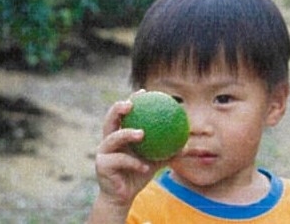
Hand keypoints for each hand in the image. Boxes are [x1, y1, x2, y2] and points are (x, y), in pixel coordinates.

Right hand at [92, 95, 157, 211]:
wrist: (122, 196)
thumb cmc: (137, 175)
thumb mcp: (154, 162)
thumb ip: (167, 153)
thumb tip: (187, 145)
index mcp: (118, 136)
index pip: (122, 114)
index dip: (130, 101)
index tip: (143, 92)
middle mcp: (108, 140)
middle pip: (109, 120)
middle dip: (118, 109)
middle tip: (132, 105)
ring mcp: (103, 152)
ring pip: (112, 138)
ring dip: (126, 134)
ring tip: (141, 134)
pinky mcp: (102, 165)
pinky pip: (120, 160)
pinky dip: (133, 163)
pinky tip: (144, 166)